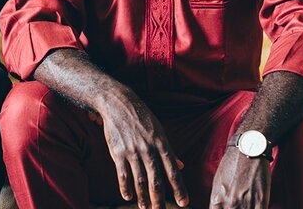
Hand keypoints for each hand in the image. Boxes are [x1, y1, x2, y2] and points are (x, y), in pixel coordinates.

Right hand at [98, 92, 188, 208]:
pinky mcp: (118, 152)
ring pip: (139, 180)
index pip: (172, 171)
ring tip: (146, 208)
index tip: (183, 203)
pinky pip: (123, 174)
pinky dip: (125, 187)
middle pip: (156, 180)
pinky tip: (128, 197)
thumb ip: (170, 151)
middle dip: (160, 199)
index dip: (179, 188)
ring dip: (143, 197)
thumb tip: (181, 166)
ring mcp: (132, 151)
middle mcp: (148, 149)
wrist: (118, 103)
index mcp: (161, 143)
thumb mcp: (159, 130)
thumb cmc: (142, 117)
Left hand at [209, 145, 270, 207]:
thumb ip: (218, 200)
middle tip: (238, 204)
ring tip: (247, 204)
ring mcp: (246, 204)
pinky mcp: (261, 201)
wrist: (248, 149)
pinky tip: (256, 205)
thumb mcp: (217, 182)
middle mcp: (230, 204)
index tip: (227, 208)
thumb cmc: (232, 163)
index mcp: (217, 200)